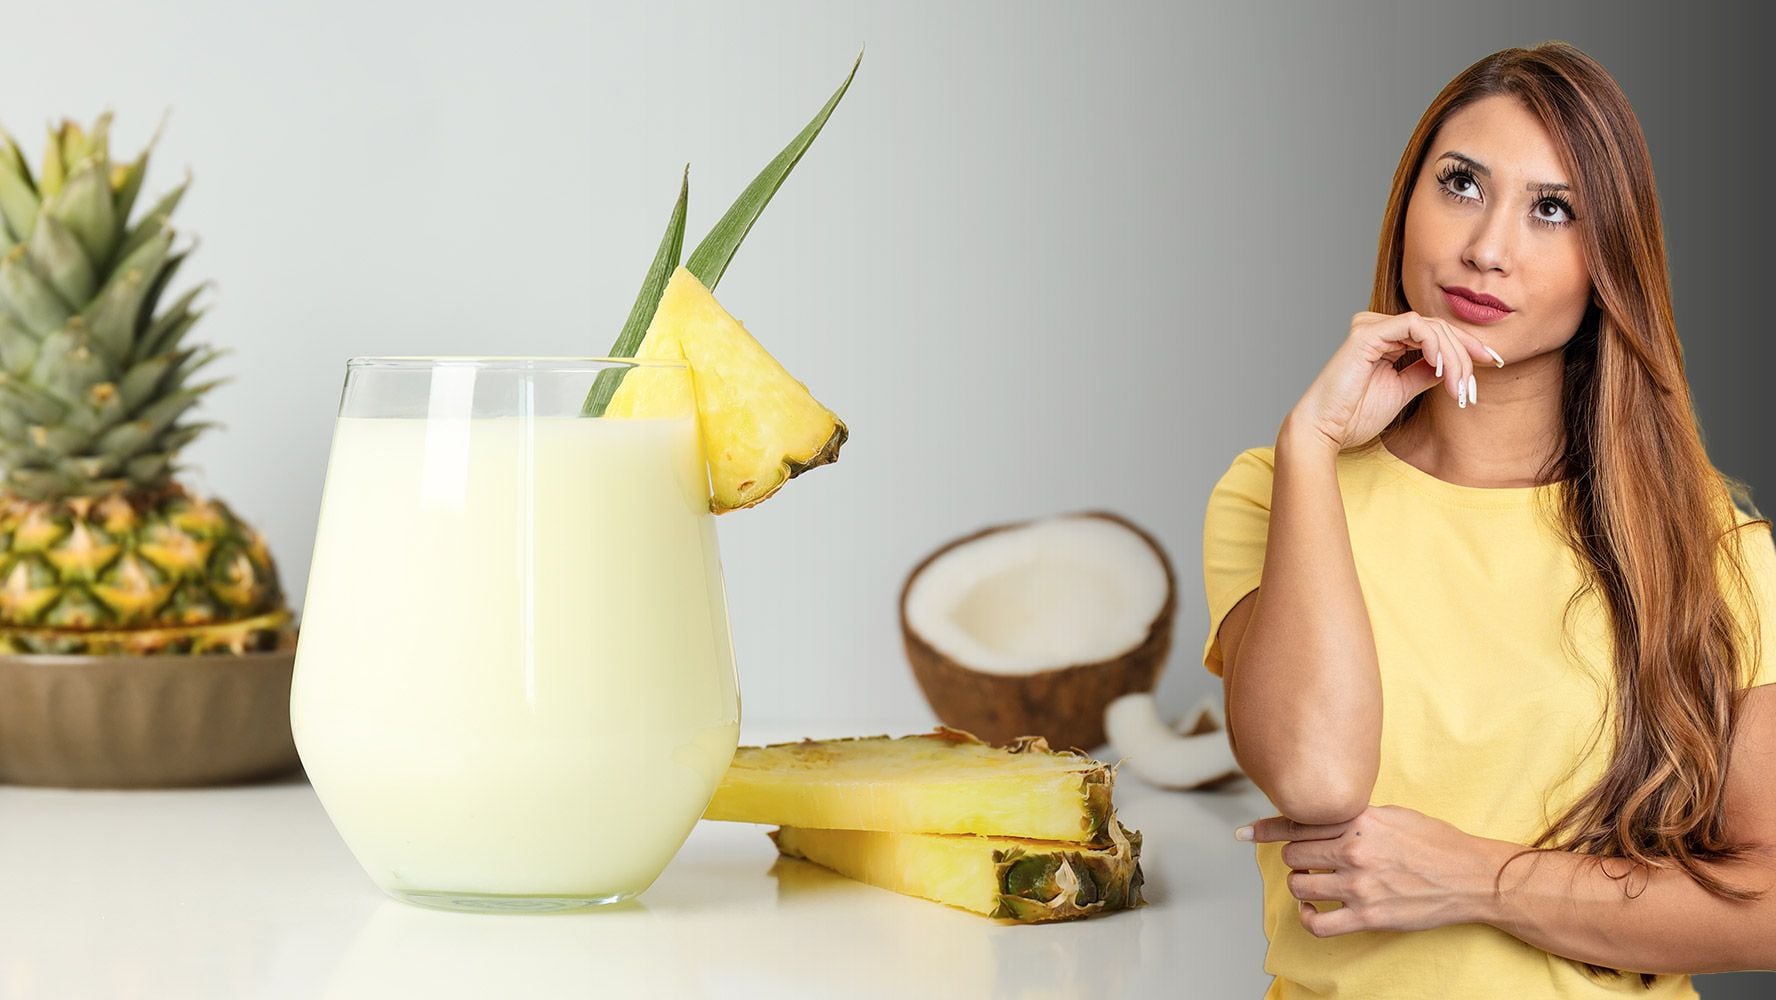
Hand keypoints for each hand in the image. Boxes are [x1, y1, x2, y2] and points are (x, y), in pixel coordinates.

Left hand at [1244, 804, 1510, 936]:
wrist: (1472, 877)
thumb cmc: (1437, 842)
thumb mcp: (1394, 814)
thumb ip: (1355, 815)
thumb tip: (1325, 813)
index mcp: (1359, 820)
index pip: (1299, 821)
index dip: (1267, 828)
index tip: (1246, 832)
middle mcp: (1354, 850)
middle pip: (1293, 853)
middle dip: (1294, 857)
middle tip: (1306, 860)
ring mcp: (1359, 885)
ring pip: (1299, 884)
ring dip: (1300, 884)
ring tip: (1312, 882)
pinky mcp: (1367, 916)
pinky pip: (1317, 923)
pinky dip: (1307, 917)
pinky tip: (1312, 910)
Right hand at [1290, 311, 1503, 451]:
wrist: (1325, 431)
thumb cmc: (1354, 416)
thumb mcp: (1403, 391)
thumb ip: (1425, 373)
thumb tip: (1454, 365)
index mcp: (1385, 340)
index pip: (1434, 333)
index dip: (1467, 347)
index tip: (1492, 364)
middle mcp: (1377, 328)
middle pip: (1437, 328)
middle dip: (1465, 355)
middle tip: (1473, 388)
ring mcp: (1371, 327)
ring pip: (1430, 327)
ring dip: (1454, 357)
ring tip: (1459, 388)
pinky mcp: (1366, 332)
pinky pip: (1414, 327)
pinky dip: (1434, 346)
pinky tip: (1442, 369)